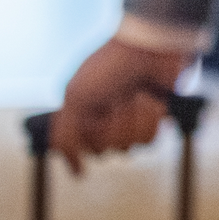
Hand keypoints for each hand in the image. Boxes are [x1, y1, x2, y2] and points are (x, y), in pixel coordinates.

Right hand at [48, 36, 189, 175]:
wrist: (152, 47)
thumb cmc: (110, 67)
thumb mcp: (76, 97)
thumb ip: (65, 135)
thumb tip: (76, 172)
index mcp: (82, 112)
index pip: (79, 147)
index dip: (90, 133)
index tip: (97, 114)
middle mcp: (103, 119)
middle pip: (106, 148)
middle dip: (114, 123)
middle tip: (118, 99)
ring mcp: (130, 119)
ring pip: (129, 145)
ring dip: (134, 118)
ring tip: (138, 95)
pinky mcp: (154, 118)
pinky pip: (149, 139)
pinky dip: (151, 118)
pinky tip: (153, 100)